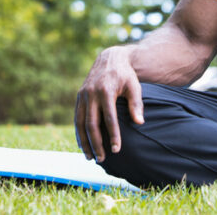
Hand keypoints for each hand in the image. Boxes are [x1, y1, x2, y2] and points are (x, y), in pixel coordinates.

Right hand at [74, 47, 143, 161]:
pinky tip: (82, 145)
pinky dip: (78, 133)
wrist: (110, 58)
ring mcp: (83, 95)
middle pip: (91, 124)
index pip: (109, 118)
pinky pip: (76, 118)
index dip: (113, 135)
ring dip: (84, 142)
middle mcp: (91, 94)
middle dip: (96, 143)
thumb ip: (136, 104)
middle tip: (102, 159)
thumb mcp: (134, 86)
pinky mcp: (79, 96)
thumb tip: (140, 123)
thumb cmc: (125, 75)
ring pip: (80, 123)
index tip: (116, 150)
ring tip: (90, 157)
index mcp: (106, 91)